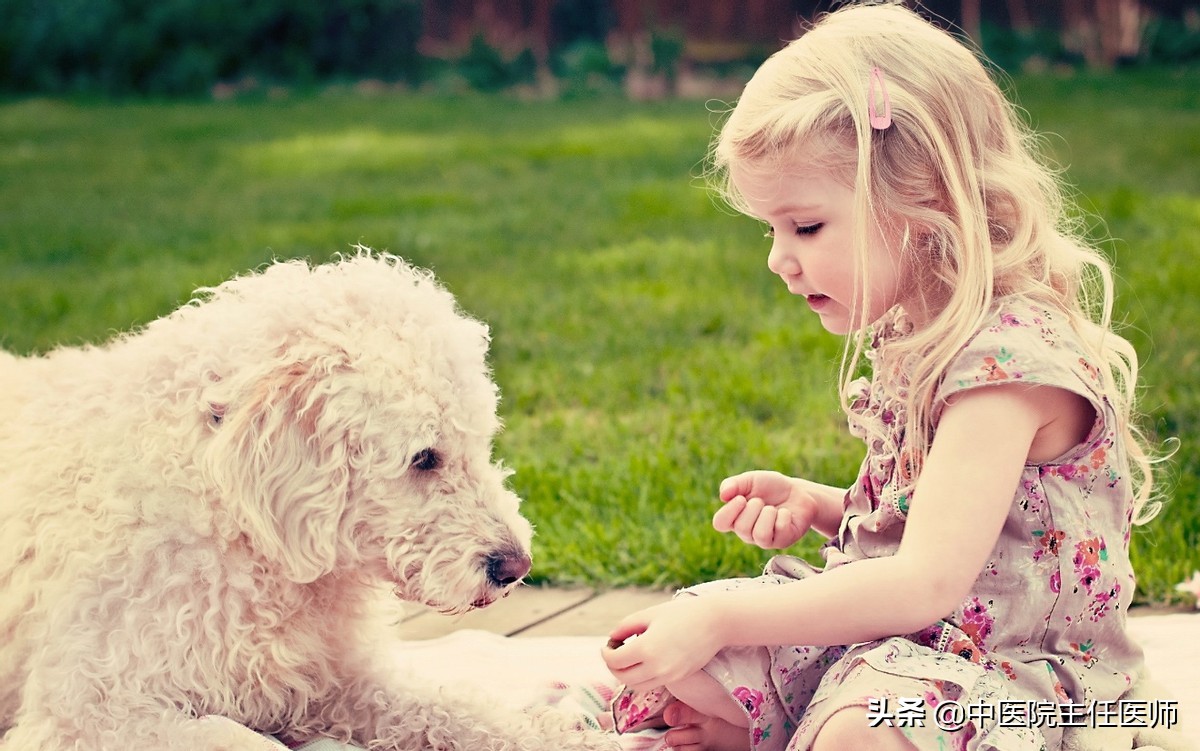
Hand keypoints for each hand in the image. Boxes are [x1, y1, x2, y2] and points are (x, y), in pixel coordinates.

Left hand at [600, 598, 724, 691]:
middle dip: (613, 666)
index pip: (614, 661)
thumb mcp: (649, 614)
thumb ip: (626, 626)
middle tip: (614, 652)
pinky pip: (653, 684)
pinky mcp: (678, 678)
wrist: (716, 622)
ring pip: (637, 685)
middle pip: (623, 677)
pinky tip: (645, 660)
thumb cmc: (682, 613)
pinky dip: (643, 677)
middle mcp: (657, 667)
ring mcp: (669, 676)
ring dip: (627, 674)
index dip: (606, 652)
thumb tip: (613, 637)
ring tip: (629, 658)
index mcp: (646, 648)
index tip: (609, 643)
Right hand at [713, 470, 815, 548]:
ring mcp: (765, 540)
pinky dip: (784, 515)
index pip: (719, 523)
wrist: (798, 492)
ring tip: (773, 508)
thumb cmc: (771, 487)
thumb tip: (723, 496)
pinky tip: (786, 513)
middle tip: (762, 501)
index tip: (741, 498)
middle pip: (741, 528)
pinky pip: (780, 530)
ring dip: (768, 514)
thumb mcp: (751, 480)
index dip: (729, 511)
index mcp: (735, 518)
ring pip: (760, 534)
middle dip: (754, 507)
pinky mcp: (783, 541)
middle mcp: (747, 533)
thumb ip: (734, 484)